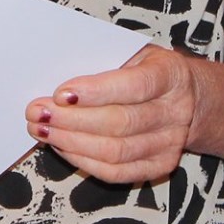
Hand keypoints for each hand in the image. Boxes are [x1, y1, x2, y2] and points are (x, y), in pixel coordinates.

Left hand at [27, 45, 200, 183]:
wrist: (185, 96)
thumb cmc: (146, 69)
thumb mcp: (134, 51)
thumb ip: (103, 61)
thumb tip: (56, 74)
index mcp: (171, 75)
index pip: (134, 85)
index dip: (96, 92)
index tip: (60, 93)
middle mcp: (175, 111)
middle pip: (120, 123)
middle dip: (71, 120)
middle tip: (37, 113)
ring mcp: (170, 142)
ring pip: (115, 151)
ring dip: (71, 142)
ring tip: (42, 130)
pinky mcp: (160, 165)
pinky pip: (117, 172)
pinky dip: (84, 161)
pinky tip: (62, 146)